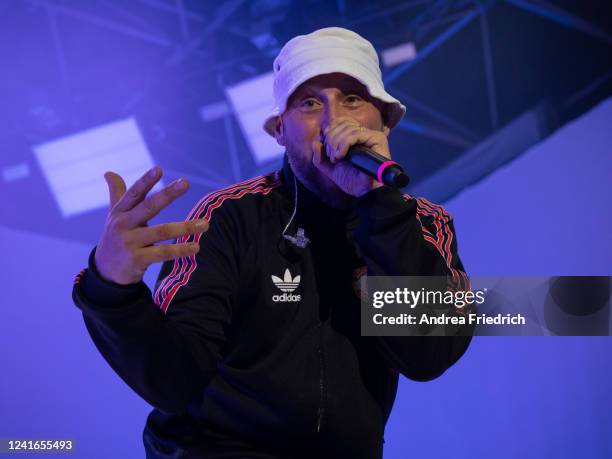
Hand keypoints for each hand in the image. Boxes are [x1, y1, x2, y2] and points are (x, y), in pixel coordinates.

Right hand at [94, 166, 208, 284]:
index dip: (145, 181)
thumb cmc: (116, 237)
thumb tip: (109, 172)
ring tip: (205, 225)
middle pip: (148, 207)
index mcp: (119, 212)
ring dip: (186, 227)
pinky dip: (181, 250)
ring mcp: (129, 243)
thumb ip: (116, 194)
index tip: (158, 168)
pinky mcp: (137, 260)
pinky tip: (195, 247)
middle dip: (167, 194)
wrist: (106, 272)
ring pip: (162, 231)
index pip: (134, 193)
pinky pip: (163, 253)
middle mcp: (122, 225)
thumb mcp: (114, 216)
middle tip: (185, 182)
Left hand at [311, 117, 390, 196]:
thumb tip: (315, 142)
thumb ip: (320, 157)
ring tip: (336, 159)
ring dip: (336, 144)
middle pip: (341, 124)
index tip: (327, 149)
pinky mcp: (377, 138)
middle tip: (332, 157)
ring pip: (347, 128)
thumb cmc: (351, 180)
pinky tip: (341, 156)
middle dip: (330, 140)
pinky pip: (355, 134)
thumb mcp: (330, 169)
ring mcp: (371, 135)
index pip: (339, 121)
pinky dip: (344, 144)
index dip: (329, 131)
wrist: (364, 192)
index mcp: (353, 136)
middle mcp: (363, 133)